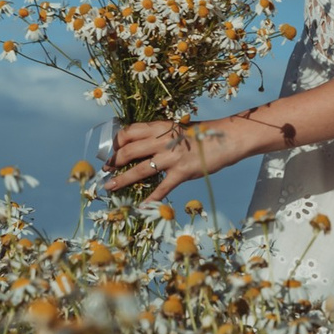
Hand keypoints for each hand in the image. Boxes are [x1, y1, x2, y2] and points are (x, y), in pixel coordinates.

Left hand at [102, 118, 247, 199]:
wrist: (228, 138)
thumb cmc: (204, 133)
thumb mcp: (179, 129)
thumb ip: (161, 136)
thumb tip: (142, 145)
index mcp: (160, 127)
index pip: (128, 132)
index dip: (115, 143)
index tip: (109, 152)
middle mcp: (162, 141)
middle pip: (128, 151)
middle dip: (113, 163)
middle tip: (105, 171)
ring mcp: (171, 157)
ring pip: (139, 170)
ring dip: (121, 180)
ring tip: (109, 187)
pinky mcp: (182, 172)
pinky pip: (161, 188)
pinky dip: (150, 198)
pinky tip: (141, 206)